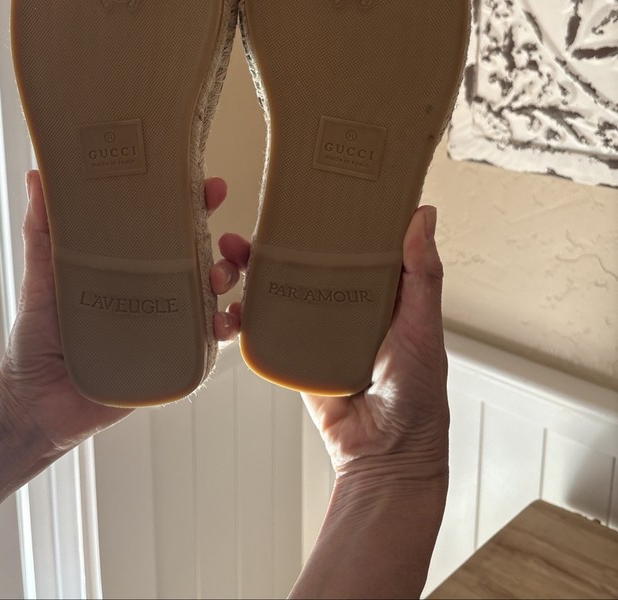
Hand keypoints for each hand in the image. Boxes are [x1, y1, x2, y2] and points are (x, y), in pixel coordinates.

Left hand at [0, 170, 236, 455]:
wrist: (34, 402)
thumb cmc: (36, 336)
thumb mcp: (41, 275)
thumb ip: (42, 228)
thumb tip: (38, 174)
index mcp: (131, 264)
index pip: (171, 226)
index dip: (195, 204)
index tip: (211, 186)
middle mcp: (155, 291)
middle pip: (205, 258)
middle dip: (229, 243)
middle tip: (230, 238)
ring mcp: (168, 325)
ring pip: (216, 295)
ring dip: (231, 280)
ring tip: (221, 278)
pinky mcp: (172, 360)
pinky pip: (211, 343)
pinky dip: (228, 328)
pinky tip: (225, 321)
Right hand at [218, 207, 448, 484]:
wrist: (384, 455)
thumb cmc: (417, 393)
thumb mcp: (421, 325)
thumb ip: (421, 273)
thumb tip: (423, 215)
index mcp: (376, 288)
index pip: (346, 241)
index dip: (322, 217)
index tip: (297, 194)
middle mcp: (343, 302)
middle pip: (299, 261)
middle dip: (267, 244)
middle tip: (242, 234)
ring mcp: (314, 328)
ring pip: (274, 290)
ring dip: (246, 274)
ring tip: (226, 263)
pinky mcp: (294, 355)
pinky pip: (264, 330)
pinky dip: (241, 317)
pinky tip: (227, 307)